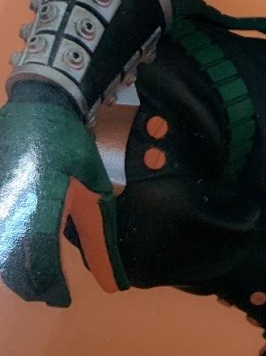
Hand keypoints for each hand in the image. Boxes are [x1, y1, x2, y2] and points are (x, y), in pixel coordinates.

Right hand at [0, 99, 128, 305]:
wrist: (37, 106)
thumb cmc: (68, 143)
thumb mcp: (92, 182)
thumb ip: (98, 226)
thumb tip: (112, 272)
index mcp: (39, 206)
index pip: (40, 264)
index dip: (50, 288)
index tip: (62, 299)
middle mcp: (10, 209)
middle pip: (13, 266)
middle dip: (31, 284)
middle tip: (50, 291)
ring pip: (1, 252)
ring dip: (17, 269)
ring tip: (37, 273)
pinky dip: (7, 248)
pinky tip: (22, 248)